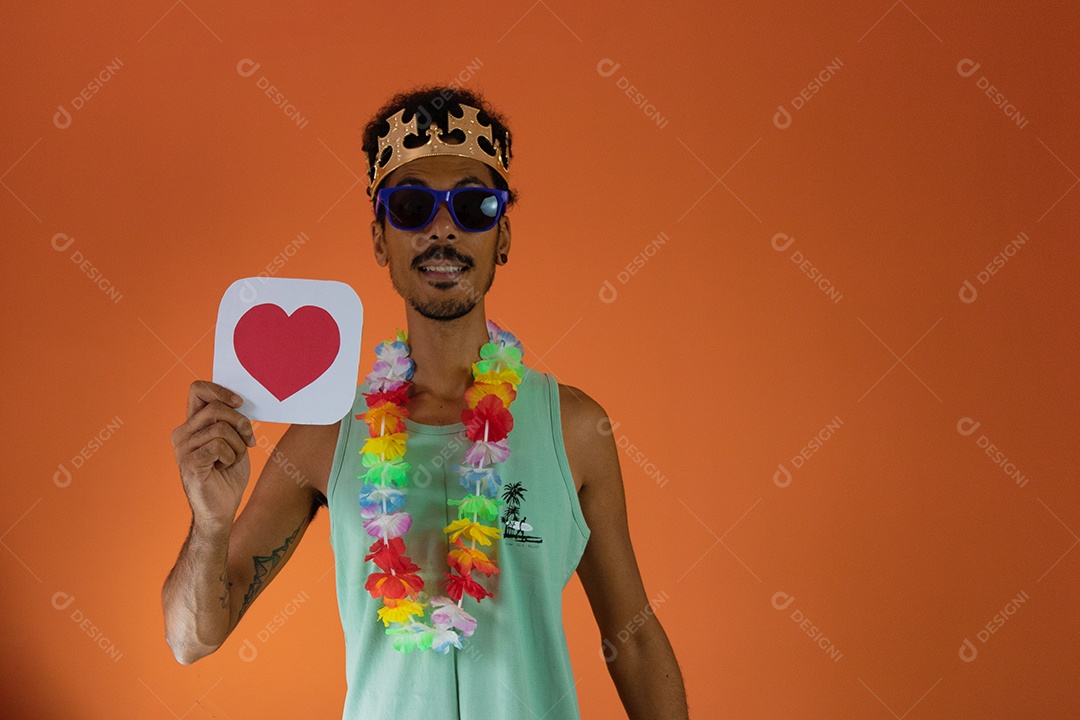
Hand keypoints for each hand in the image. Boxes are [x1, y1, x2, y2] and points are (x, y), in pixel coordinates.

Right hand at [171, 380, 256, 528]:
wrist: (221, 510)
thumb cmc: (228, 476)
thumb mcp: (234, 441)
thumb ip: (230, 421)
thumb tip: (238, 402)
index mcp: (191, 424)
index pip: (198, 390)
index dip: (221, 391)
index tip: (240, 403)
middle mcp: (182, 433)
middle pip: (216, 408)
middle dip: (240, 423)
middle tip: (248, 440)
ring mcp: (183, 448)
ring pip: (221, 428)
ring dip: (238, 445)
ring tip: (232, 460)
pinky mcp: (189, 462)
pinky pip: (219, 446)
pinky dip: (231, 456)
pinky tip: (224, 468)